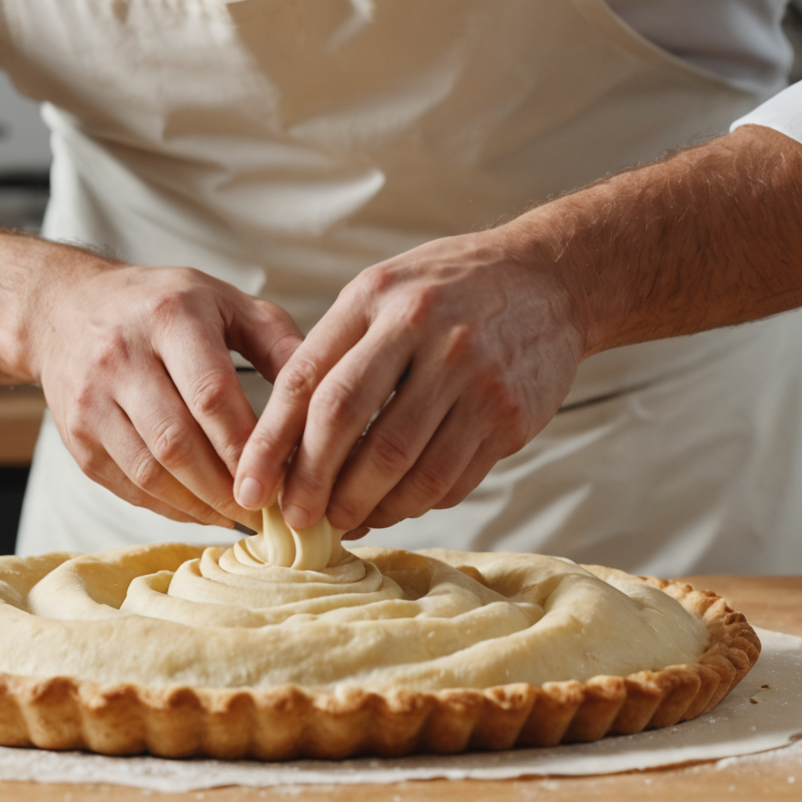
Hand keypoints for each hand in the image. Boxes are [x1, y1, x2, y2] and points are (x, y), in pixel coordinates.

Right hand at [31, 264, 303, 527]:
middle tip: (269, 510)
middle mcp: (121, 356)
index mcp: (169, 317)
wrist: (66, 308)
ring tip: (241, 516)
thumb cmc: (163, 306)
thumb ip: (277, 340)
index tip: (285, 476)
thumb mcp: (224, 301)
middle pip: (178, 442)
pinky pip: (128, 487)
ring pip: (149, 473)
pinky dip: (170, 508)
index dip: (248, 446)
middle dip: (228, 486)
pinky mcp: (77, 439)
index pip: (211, 394)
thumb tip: (324, 394)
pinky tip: (204, 509)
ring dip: (201, 505)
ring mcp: (90, 401)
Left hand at [231, 227, 580, 532]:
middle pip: (352, 427)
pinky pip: (451, 479)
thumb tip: (281, 440)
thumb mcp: (381, 291)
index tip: (250, 488)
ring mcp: (475, 376)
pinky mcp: (512, 416)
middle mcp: (427, 332)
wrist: (551, 281)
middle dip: (314, 486)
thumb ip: (333, 349)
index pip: (309, 382)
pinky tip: (393, 506)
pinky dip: (414, 503)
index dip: (272, 444)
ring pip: (404, 467)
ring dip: (365, 506)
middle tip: (296, 519)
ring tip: (343, 520)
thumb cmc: (446, 290)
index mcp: (378, 298)